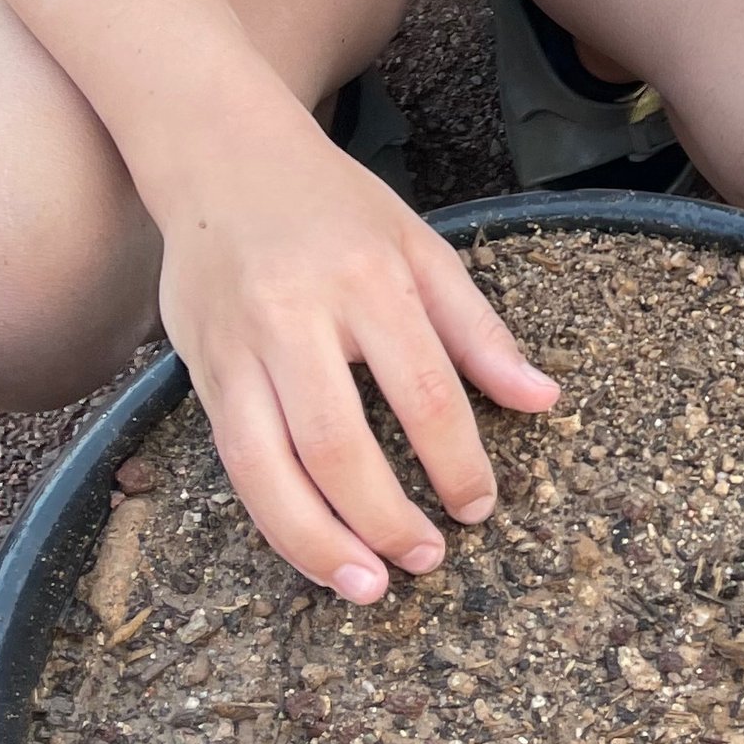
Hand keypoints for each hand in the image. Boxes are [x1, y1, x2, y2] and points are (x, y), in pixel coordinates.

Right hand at [153, 121, 558, 601]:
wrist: (221, 158)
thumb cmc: (332, 205)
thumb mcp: (420, 245)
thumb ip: (478, 328)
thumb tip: (542, 400)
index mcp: (368, 278)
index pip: (422, 389)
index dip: (455, 460)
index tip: (479, 505)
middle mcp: (296, 314)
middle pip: (338, 442)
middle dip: (385, 517)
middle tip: (428, 559)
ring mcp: (238, 347)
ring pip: (269, 466)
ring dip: (319, 540)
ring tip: (368, 586)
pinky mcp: (200, 370)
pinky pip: (234, 462)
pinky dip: (274, 518)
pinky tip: (312, 551)